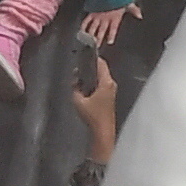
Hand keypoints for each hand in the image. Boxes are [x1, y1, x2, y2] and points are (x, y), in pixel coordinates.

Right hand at [74, 48, 122, 164]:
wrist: (103, 131)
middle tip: (77, 68)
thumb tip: (74, 81)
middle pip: (101, 70)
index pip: (101, 63)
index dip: (92, 57)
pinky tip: (84, 89)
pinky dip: (93, 84)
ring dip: (91, 77)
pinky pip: (101, 85)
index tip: (84, 54)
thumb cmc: (93, 115)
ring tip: (79, 78)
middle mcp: (111, 84)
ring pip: (101, 78)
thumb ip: (75, 88)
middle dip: (89, 68)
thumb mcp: (78, 101)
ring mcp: (112, 91)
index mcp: (107, 82)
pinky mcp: (109, 97)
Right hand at [81, 4, 134, 46]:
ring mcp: (97, 16)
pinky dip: (83, 27)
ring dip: (91, 36)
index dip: (111, 35)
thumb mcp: (127, 2)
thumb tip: (140, 15)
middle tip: (96, 47)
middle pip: (101, 31)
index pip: (113, 29)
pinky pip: (86, 21)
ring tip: (88, 43)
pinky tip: (81, 32)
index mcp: (114, 17)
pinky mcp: (91, 13)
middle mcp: (105, 18)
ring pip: (93, 28)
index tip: (110, 42)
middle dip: (98, 40)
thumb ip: (134, 10)